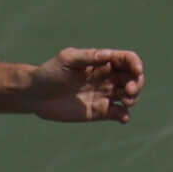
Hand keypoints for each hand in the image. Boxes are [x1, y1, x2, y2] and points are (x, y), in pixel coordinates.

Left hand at [25, 48, 144, 123]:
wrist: (35, 95)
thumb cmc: (49, 72)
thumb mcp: (67, 59)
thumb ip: (87, 57)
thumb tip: (108, 54)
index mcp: (102, 62)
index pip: (127, 60)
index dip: (136, 63)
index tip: (136, 70)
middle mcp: (107, 78)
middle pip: (133, 78)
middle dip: (137, 83)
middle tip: (128, 90)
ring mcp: (104, 95)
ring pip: (130, 95)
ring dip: (134, 98)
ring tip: (125, 101)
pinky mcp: (98, 111)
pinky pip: (118, 113)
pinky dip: (124, 115)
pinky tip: (122, 117)